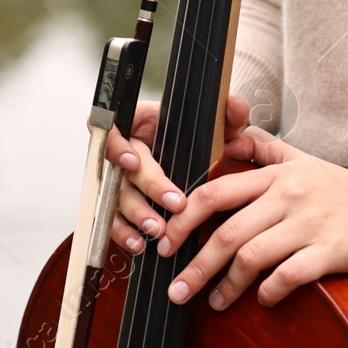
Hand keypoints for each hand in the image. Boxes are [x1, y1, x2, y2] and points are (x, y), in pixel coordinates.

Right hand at [103, 94, 252, 254]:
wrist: (200, 168)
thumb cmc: (201, 145)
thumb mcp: (216, 129)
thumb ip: (226, 116)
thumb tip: (235, 104)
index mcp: (137, 124)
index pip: (111, 128)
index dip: (116, 145)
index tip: (134, 161)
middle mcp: (122, 152)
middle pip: (119, 168)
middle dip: (147, 187)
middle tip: (174, 202)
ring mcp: (118, 181)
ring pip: (115, 197)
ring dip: (136, 214)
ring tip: (158, 229)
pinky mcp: (119, 206)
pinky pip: (112, 220)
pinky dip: (123, 233)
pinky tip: (139, 243)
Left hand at [158, 128, 347, 308]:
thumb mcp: (304, 160)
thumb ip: (263, 149)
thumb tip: (227, 136)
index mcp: (277, 175)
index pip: (215, 192)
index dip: (183, 219)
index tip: (165, 242)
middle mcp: (290, 196)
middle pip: (226, 231)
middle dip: (194, 263)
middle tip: (175, 288)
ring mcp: (312, 224)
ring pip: (252, 256)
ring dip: (227, 285)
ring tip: (215, 303)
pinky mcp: (335, 251)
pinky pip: (290, 276)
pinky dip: (269, 292)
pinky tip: (262, 301)